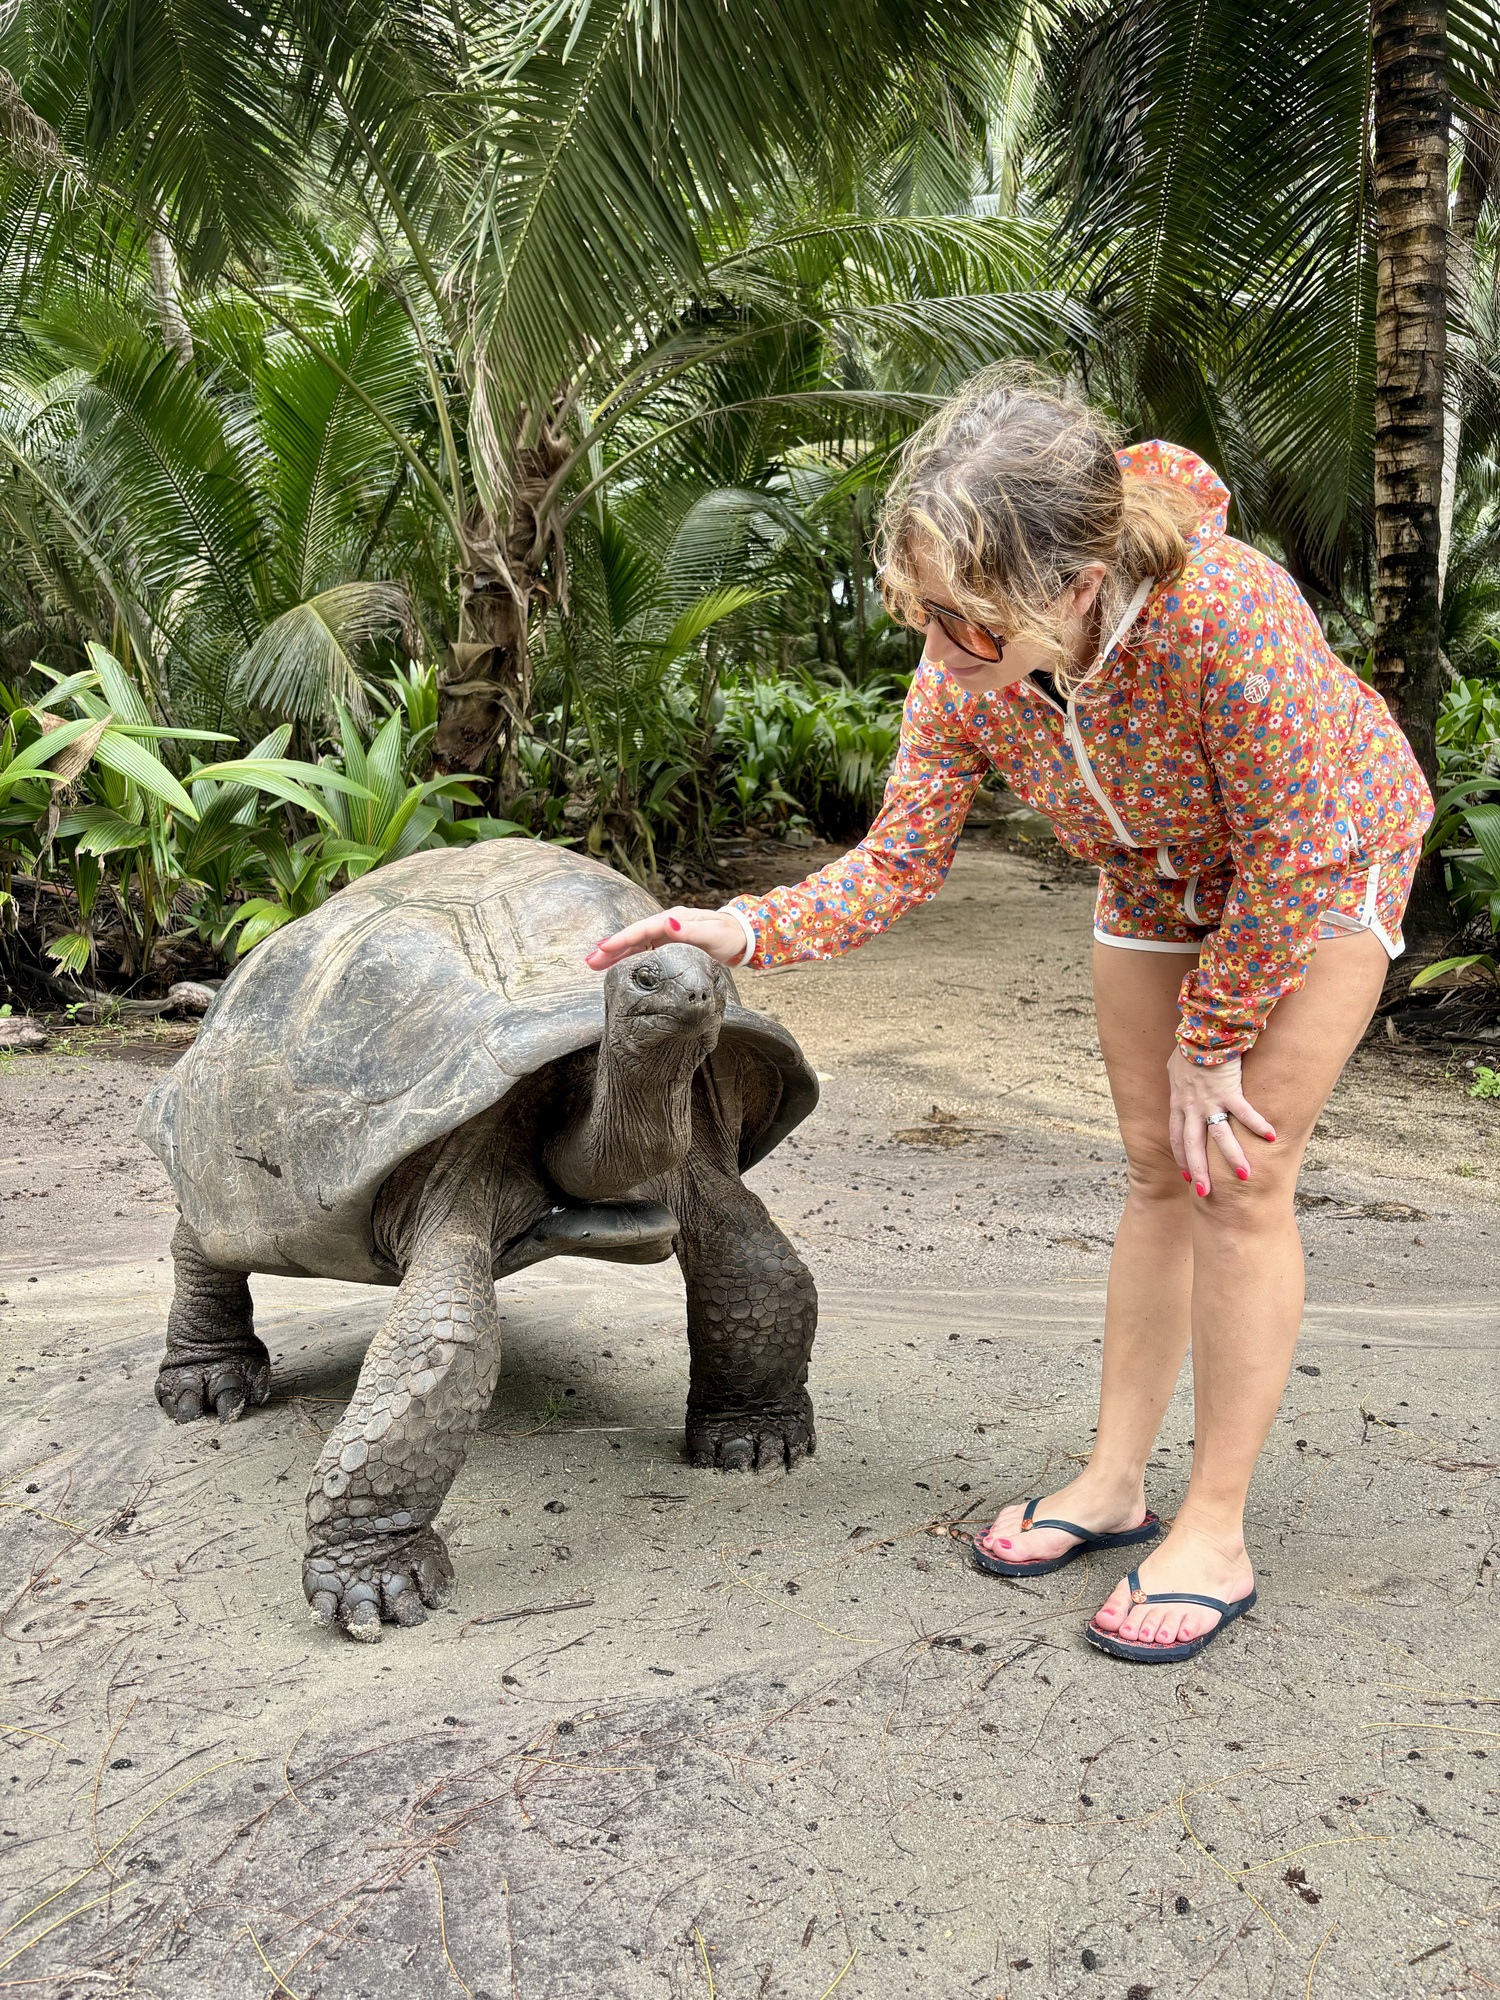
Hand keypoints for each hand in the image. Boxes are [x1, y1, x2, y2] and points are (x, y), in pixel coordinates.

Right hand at [585, 906, 746, 970]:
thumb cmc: (729, 936)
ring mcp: (666, 936)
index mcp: (674, 920)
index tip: (603, 948)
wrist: (741, 937)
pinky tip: (616, 967)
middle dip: (611, 948)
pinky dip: (628, 959)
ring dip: (615, 955)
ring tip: (594, 966)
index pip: (642, 930)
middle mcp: (667, 926)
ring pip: (636, 945)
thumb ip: (690, 931)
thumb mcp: (712, 934)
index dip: (622, 939)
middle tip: (590, 962)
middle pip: (634, 937)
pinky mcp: (668, 946)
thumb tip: (667, 923)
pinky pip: (644, 952)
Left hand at [1166, 1048, 1276, 1196]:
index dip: (1182, 1159)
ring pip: (1219, 1136)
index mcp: (1178, 1104)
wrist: (1200, 1031)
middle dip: (1199, 1172)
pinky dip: (1258, 1125)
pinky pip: (1245, 1113)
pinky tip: (1271, 1138)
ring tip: (1244, 1176)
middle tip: (1205, 1194)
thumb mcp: (1175, 1068)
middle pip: (1193, 1146)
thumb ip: (1179, 1081)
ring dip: (1232, 1158)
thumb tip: (1179, 1081)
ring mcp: (1210, 1100)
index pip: (1177, 1139)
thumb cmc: (1189, 1045)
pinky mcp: (1229, 1090)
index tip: (1187, 1177)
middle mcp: (1192, 1107)